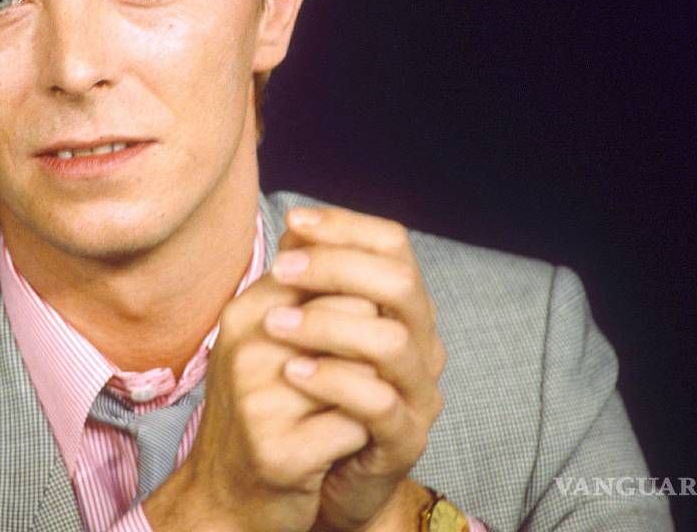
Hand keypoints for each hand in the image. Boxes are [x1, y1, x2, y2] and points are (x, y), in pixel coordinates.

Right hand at [142, 263, 368, 531]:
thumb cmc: (259, 411)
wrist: (224, 497)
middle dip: (372, 346)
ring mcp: (259, 398)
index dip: (365, 304)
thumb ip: (294, 286)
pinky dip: (359, 438)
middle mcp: (247, 345)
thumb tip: (312, 224)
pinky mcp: (280, 451)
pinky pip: (356, 424)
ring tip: (342, 411)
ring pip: (364, 369)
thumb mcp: (266, 339)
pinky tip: (334, 448)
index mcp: (247, 310)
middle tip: (353, 379)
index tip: (358, 331)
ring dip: (370, 393)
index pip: (334, 272)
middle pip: (357, 312)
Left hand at [266, 206, 446, 530]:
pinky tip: (292, 372)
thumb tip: (295, 226)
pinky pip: (379, 403)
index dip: (346, 226)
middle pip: (399, 282)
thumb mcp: (308, 330)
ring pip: (393, 341)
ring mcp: (418, 392)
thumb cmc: (313, 393)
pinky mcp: (405, 439)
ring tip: (274, 325)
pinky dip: (334, 381)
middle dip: (336, 267)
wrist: (320, 474)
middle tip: (280, 270)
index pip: (392, 245)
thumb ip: (309, 283)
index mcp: (402, 307)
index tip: (295, 221)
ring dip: (327, 324)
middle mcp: (421, 342)